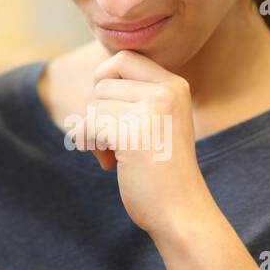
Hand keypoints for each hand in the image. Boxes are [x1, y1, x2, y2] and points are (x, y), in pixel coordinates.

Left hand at [70, 50, 215, 238]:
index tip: (109, 111)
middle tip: (113, 143)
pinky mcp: (134, 132)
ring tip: (115, 156)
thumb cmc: (162, 171)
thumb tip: (94, 80)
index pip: (123, 58)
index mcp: (175, 85)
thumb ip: (135, 97)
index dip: (105, 81)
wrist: (180, 211)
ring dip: (95, 133)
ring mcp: (152, 110)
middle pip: (103, 83)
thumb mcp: (157, 122)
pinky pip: (89, 126)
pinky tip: (109, 164)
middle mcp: (167, 91)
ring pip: (94, 105)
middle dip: (98, 114)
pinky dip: (90, 145)